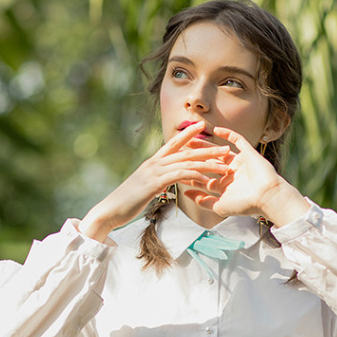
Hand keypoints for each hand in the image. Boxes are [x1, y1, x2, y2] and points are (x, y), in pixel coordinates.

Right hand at [79, 121, 231, 240]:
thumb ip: (156, 181)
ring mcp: (154, 172)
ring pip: (186, 162)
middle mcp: (154, 163)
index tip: (202, 126)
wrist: (111, 210)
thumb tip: (164, 181)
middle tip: (226, 148)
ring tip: (224, 165)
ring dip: (207, 163)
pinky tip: (207, 180)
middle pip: (185, 152)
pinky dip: (194, 176)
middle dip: (207, 149)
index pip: (173, 143)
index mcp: (152, 163)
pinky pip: (179, 176)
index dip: (188, 134)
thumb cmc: (127, 202)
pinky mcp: (154, 183)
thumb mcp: (144, 187)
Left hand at [183, 126, 308, 225]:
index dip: (191, 172)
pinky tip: (216, 129)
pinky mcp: (248, 153)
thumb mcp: (220, 206)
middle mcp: (230, 174)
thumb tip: (186, 193)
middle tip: (179, 149)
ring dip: (205, 144)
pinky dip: (227, 134)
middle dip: (194, 156)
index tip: (177, 166)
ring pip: (219, 151)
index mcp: (224, 187)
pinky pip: (237, 140)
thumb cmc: (245, 205)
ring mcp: (239, 163)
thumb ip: (202, 201)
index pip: (204, 177)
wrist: (266, 197)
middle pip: (208, 162)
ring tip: (191, 138)